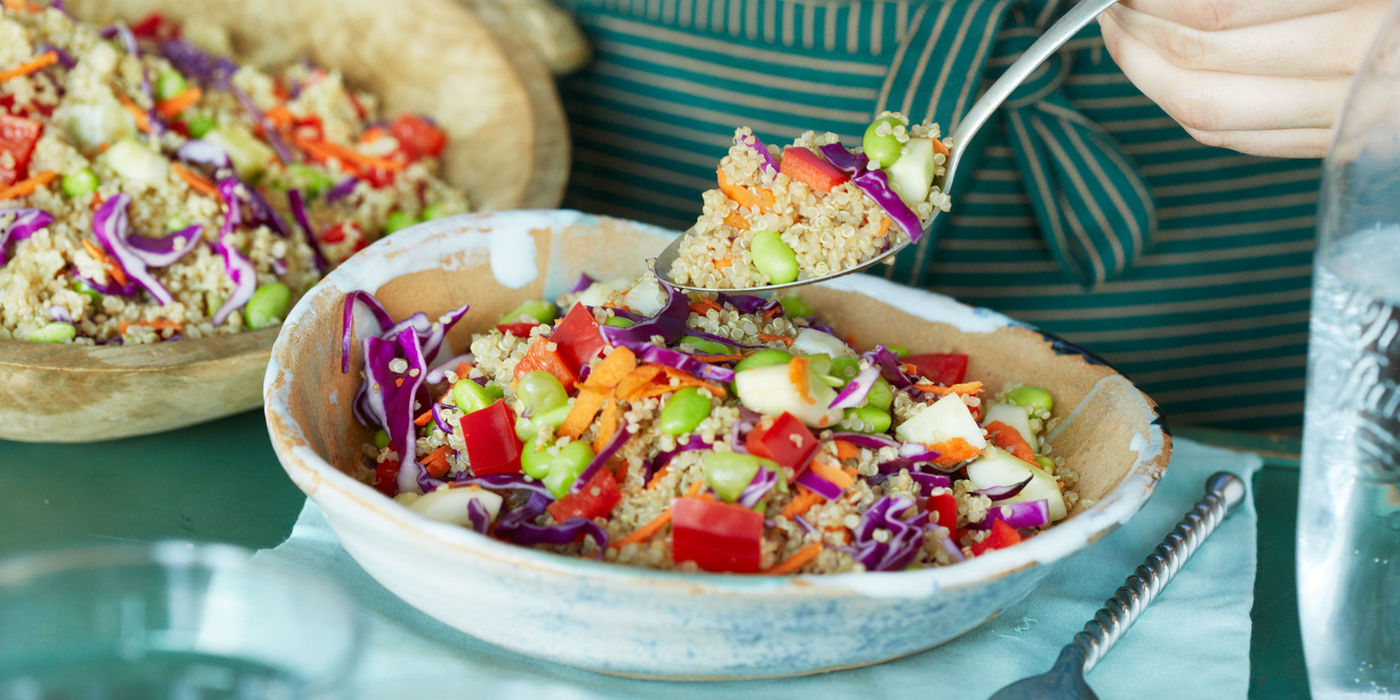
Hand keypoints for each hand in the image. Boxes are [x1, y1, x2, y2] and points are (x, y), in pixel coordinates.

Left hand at [1098, 0, 1390, 157]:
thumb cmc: (1398, 3)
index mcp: (1367, 10)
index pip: (1218, 8)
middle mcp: (1359, 68)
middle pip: (1202, 60)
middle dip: (1135, 28)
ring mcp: (1351, 115)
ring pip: (1208, 111)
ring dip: (1143, 72)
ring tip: (1120, 30)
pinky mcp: (1343, 144)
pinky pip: (1239, 139)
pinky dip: (1184, 108)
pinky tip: (1162, 73)